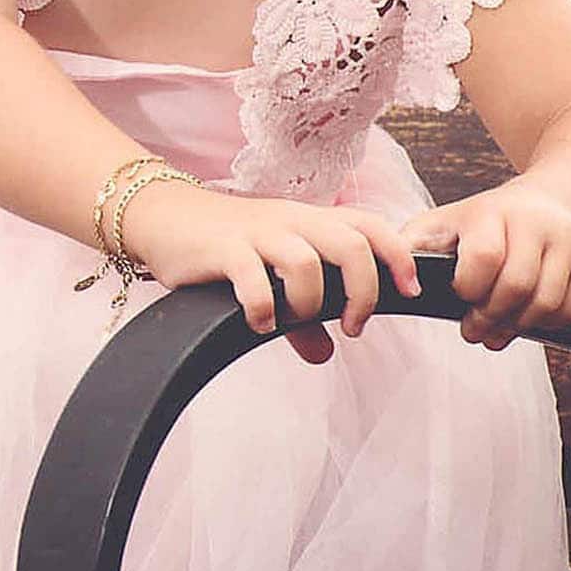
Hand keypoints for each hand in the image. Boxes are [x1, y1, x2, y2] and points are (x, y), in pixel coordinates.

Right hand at [122, 184, 423, 366]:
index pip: (369, 226)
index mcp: (308, 221)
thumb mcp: (268, 274)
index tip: (409, 293)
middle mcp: (289, 221)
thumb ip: (300, 316)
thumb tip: (324, 353)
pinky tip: (256, 324)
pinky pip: (252, 280)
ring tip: (296, 322)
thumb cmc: (222, 245)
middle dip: (364, 291)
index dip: (398, 257)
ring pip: (305, 262)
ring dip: (310, 304)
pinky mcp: (222, 249)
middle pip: (351, 245)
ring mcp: (255, 233)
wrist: (162, 216)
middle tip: (354, 327)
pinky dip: (262, 310)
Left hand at [397, 182, 570, 347]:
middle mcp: (534, 221)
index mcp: (491, 211)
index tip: (461, 295)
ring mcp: (568, 239)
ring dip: (517, 326)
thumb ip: (411, 248)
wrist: (543, 205)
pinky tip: (526, 321)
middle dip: (491, 317)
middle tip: (474, 330)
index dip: (469, 287)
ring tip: (497, 332)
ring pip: (547, 302)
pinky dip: (548, 324)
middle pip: (517, 285)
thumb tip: (389, 277)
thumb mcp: (442, 225)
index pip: (485, 256)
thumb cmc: (483, 224)